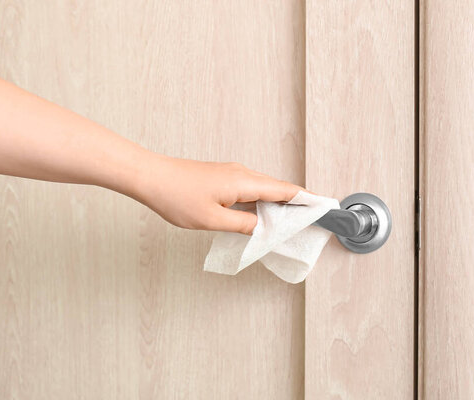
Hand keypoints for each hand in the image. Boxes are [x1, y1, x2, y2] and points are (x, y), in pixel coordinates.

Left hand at [133, 155, 302, 234]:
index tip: (322, 205)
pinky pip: (250, 188)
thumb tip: (263, 228)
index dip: (305, 199)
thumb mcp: (213, 220)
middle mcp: (242, 173)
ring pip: (263, 188)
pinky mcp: (223, 176)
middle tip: (308, 219)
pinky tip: (257, 215)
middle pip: (277, 188)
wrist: (151, 177)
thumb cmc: (176, 196)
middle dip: (294, 203)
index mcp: (244, 182)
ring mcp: (232, 173)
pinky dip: (260, 201)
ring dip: (275, 204)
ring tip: (286, 222)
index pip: (284, 190)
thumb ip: (243, 225)